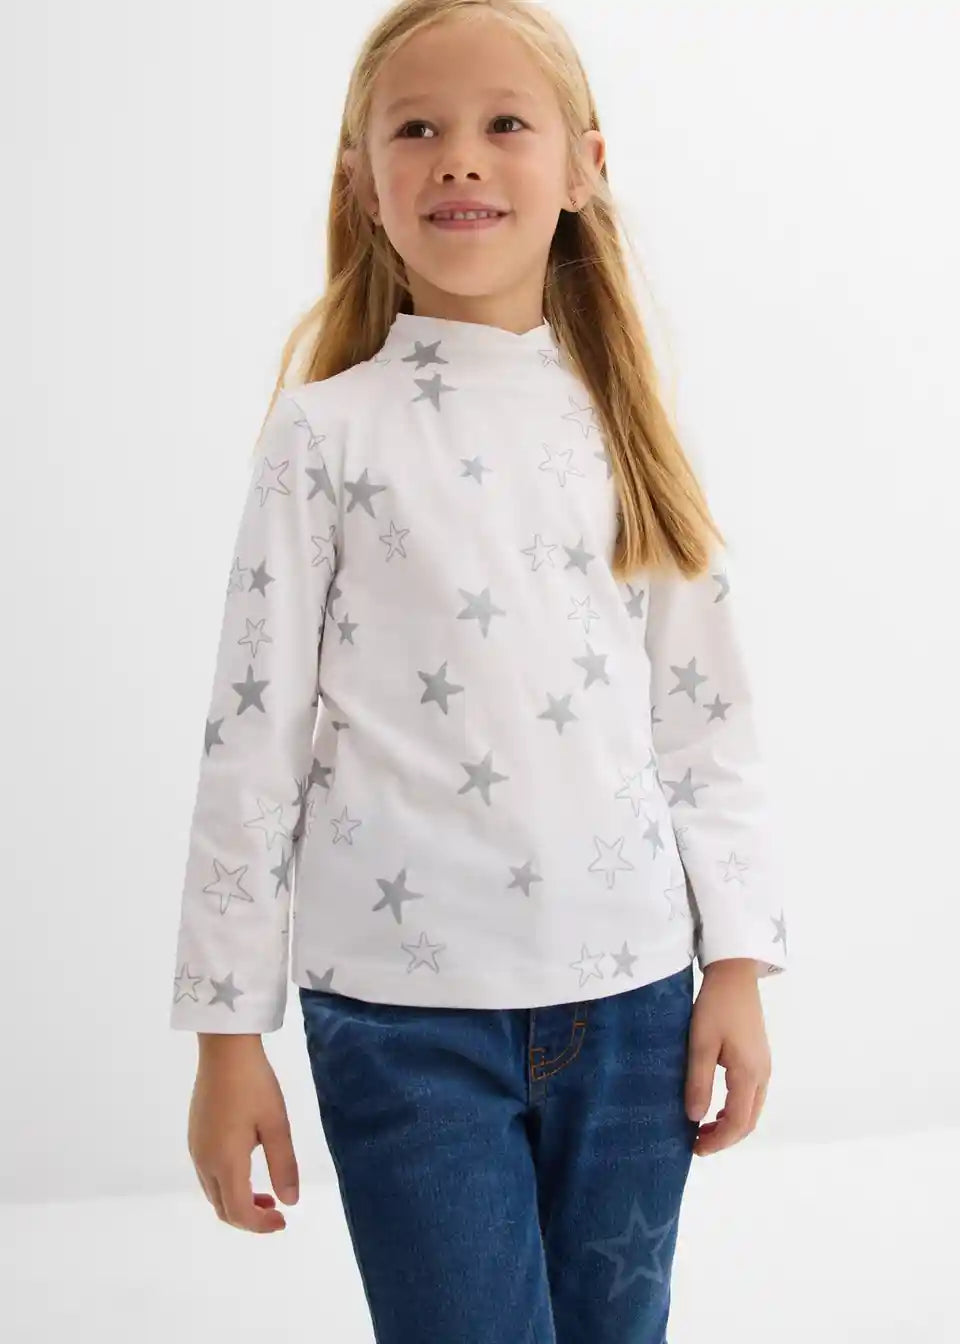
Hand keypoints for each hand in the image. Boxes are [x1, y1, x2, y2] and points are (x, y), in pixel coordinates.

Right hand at [188, 1036, 299, 1231]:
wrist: (224, 1050)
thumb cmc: (254, 1084)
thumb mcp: (276, 1125)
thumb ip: (283, 1165)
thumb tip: (290, 1202)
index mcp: (225, 1162)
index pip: (238, 1212)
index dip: (260, 1225)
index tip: (283, 1221)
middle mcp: (204, 1161)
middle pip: (222, 1208)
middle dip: (249, 1217)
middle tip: (276, 1210)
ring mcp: (196, 1148)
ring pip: (213, 1193)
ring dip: (237, 1201)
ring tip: (266, 1193)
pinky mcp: (195, 1135)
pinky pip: (208, 1175)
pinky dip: (227, 1185)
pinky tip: (246, 1168)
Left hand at [684, 960, 770, 1156]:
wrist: (734, 975)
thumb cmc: (715, 1006)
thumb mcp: (700, 1043)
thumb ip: (698, 1082)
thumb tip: (695, 1119)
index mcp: (749, 1073)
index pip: (738, 1122)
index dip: (718, 1141)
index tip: (695, 1148)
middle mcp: (762, 1074)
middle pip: (749, 1121)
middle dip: (725, 1138)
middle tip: (698, 1143)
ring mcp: (764, 1066)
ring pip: (752, 1109)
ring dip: (731, 1125)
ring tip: (704, 1130)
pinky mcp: (759, 1058)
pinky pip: (752, 1095)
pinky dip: (736, 1109)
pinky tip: (716, 1107)